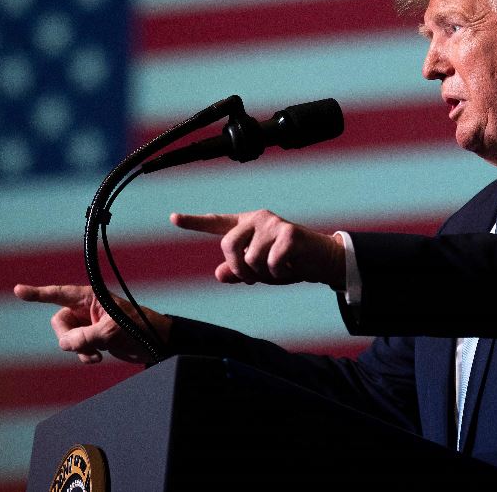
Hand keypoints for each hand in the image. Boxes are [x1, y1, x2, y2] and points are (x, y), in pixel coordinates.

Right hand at [13, 283, 170, 364]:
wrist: (156, 343)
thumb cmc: (139, 327)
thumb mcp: (111, 331)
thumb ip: (85, 337)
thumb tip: (64, 345)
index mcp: (90, 297)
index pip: (58, 294)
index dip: (37, 293)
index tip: (18, 290)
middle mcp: (87, 308)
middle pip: (59, 322)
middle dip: (67, 337)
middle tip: (81, 346)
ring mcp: (89, 324)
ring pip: (67, 338)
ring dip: (77, 349)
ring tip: (95, 355)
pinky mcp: (93, 338)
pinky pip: (77, 348)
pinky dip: (83, 355)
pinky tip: (97, 358)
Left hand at [170, 209, 344, 288]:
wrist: (323, 261)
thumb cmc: (289, 264)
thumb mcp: (260, 271)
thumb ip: (238, 271)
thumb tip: (219, 273)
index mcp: (246, 226)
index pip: (216, 223)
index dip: (194, 222)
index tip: (172, 217)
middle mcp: (257, 219)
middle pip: (228, 245)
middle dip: (239, 269)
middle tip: (254, 278)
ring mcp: (273, 223)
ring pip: (250, 258)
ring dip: (263, 274)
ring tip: (278, 270)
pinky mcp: (288, 233)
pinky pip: (271, 262)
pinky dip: (279, 273)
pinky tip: (290, 267)